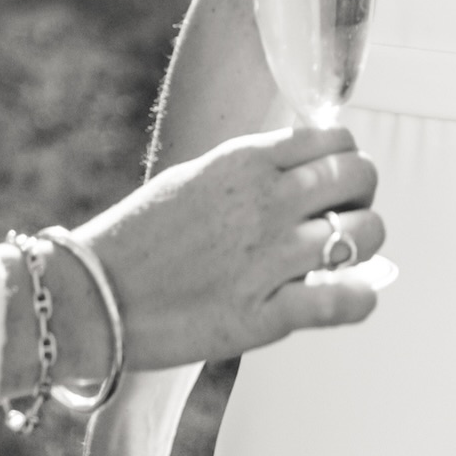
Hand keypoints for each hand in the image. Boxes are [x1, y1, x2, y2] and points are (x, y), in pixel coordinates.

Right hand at [74, 126, 383, 375]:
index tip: (336, 180)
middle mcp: (265, 202)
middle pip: (360, 177)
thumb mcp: (200, 175)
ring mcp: (267, 259)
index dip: (347, 157)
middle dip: (362, 195)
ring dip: (365, 245)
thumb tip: (310, 165)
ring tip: (343, 258)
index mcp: (247, 161)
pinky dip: (360, 298)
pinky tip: (353, 297)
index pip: (336, 137)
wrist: (90, 297)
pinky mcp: (263, 317)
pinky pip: (343, 301)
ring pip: (364, 234)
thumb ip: (256, 167)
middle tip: (345, 216)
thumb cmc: (143, 235)